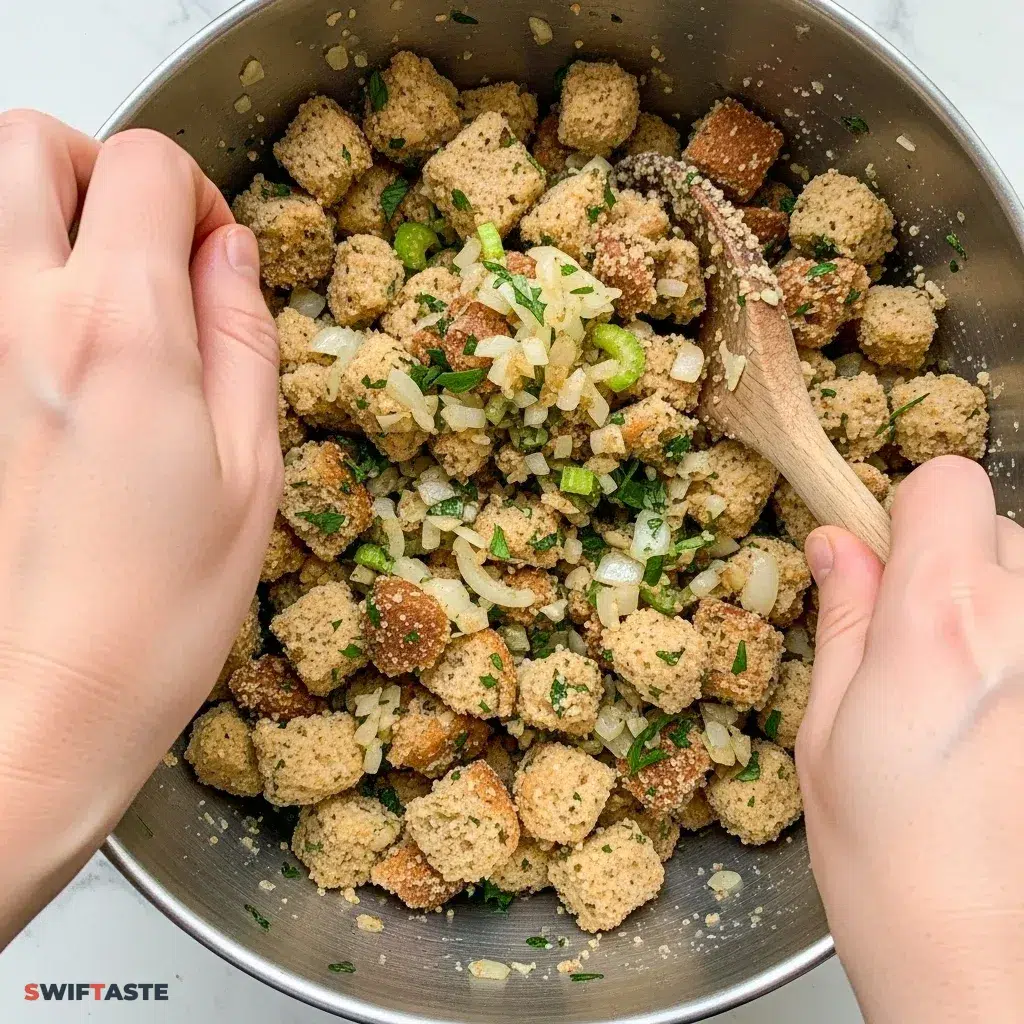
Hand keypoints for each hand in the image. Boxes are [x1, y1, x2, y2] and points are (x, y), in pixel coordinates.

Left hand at [0, 111, 280, 943]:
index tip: (207, 257)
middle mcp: (12, 316)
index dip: (192, 193)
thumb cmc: (154, 618)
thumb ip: (243, 343)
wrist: (26, 717)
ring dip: (30, 221)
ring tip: (75, 299)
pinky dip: (6, 301)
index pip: (145, 167)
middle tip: (129, 247)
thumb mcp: (249, 480)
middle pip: (25, 144)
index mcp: (119, 332)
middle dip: (91, 172)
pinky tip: (33, 370)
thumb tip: (231, 255)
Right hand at [798, 456, 1023, 1022]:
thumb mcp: (828, 732)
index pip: (948, 484)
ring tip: (971, 699)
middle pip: (1003, 529)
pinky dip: (1022, 659)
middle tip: (922, 647)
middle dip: (957, 566)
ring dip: (1003, 614)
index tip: (884, 559)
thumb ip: (846, 620)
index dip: (908, 513)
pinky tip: (1001, 726)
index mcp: (942, 622)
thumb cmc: (890, 863)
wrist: (988, 971)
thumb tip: (839, 545)